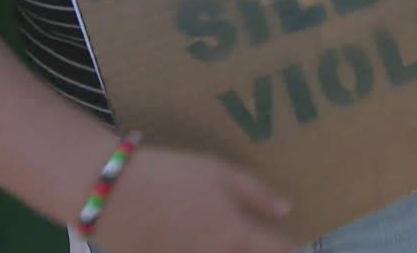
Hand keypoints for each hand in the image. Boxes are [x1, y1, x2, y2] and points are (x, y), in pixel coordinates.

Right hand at [92, 146, 295, 252]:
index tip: (303, 248)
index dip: (294, 250)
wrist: (112, 193)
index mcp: (235, 234)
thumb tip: (287, 211)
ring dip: (231, 252)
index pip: (279, 251)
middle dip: (262, 252)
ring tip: (226, 239)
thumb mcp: (219, 172)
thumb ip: (256, 193)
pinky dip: (200, 251)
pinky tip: (200, 242)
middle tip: (264, 242)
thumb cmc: (172, 175)